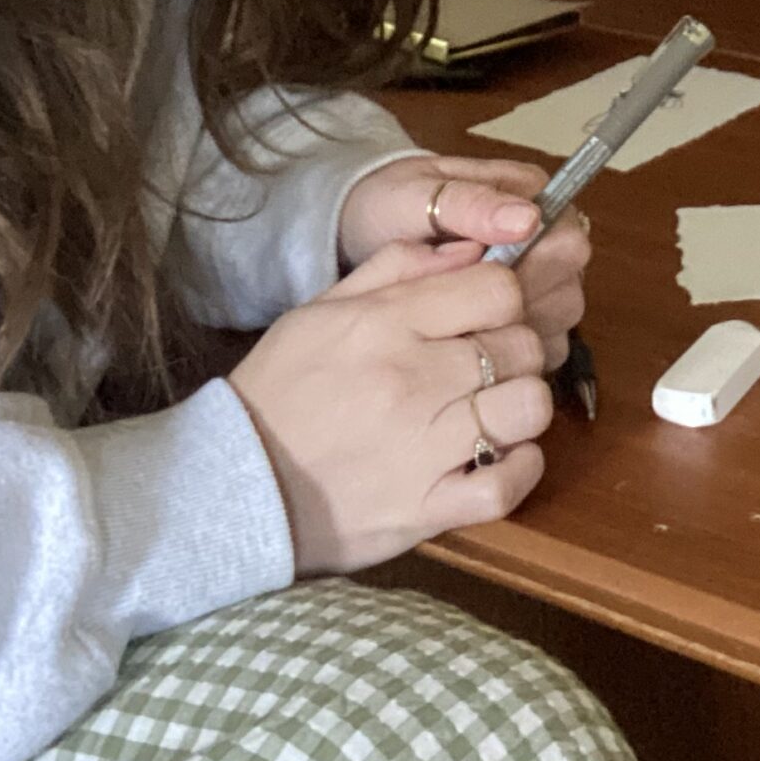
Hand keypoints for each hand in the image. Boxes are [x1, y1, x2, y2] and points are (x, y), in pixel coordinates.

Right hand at [228, 237, 552, 573]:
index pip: (499, 289)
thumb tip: (469, 251)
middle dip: (514, 349)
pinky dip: (520, 469)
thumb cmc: (280, 389)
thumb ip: (397, 268)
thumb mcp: (322, 308)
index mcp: (386, 324)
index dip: (504, 297)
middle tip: (488, 364)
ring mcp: (423, 450)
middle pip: (522, 345)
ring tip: (493, 410)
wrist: (232, 485)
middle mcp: (413, 380)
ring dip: (521, 407)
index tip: (486, 314)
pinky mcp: (426, 510)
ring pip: (527, 409)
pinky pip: (507, 485)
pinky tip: (499, 456)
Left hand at [339, 154, 591, 369]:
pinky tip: (470, 346)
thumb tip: (528, 219)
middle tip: (467, 314)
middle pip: (569, 287)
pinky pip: (543, 344)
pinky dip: (512, 353)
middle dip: (521, 306)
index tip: (485, 283)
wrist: (360, 231)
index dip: (536, 270)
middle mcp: (546, 235)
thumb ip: (470, 204)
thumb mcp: (415, 197)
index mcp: (530, 194)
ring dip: (517, 333)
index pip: (568, 241)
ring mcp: (541, 277)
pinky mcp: (528, 313)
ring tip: (463, 330)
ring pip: (559, 320)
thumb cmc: (390, 206)